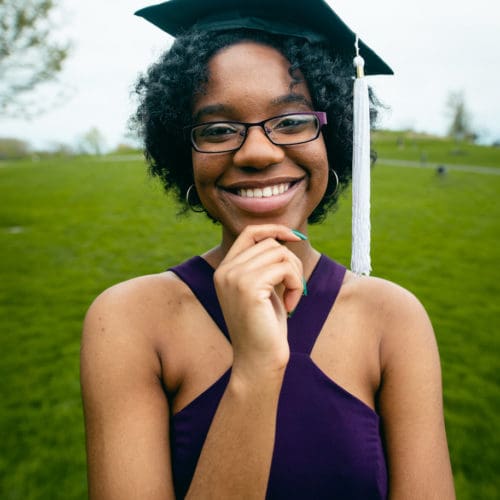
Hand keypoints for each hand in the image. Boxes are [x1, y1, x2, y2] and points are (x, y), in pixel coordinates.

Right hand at [214, 225, 304, 375]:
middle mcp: (225, 270)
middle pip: (271, 243)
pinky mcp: (249, 287)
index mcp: (224, 270)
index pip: (249, 233)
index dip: (274, 229)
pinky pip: (286, 268)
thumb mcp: (263, 289)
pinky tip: (291, 305)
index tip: (294, 236)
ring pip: (280, 253)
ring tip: (292, 297)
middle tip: (295, 288)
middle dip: (292, 263)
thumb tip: (284, 236)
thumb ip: (265, 264)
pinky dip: (296, 284)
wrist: (258, 361)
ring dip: (295, 274)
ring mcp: (234, 278)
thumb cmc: (265, 327)